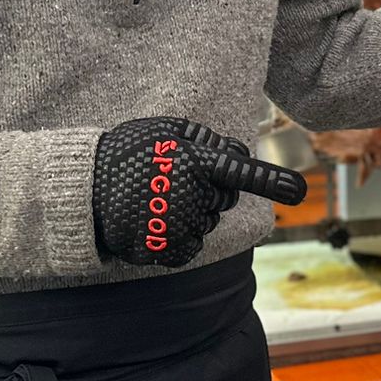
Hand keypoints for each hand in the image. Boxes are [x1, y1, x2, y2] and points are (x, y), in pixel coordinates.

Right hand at [92, 120, 306, 267]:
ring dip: (192, 213)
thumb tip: (240, 152)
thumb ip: (203, 140)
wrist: (81, 192)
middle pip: (225, 199)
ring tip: (156, 200)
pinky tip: (157, 222)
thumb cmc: (124, 155)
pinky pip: (191, 246)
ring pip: (208, 222)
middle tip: (173, 181)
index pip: (237, 171)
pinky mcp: (167, 248)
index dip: (271, 181)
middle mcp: (189, 194)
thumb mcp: (162, 131)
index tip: (300, 189)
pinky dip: (180, 238)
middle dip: (209, 190)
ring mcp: (178, 224)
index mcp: (190, 161)